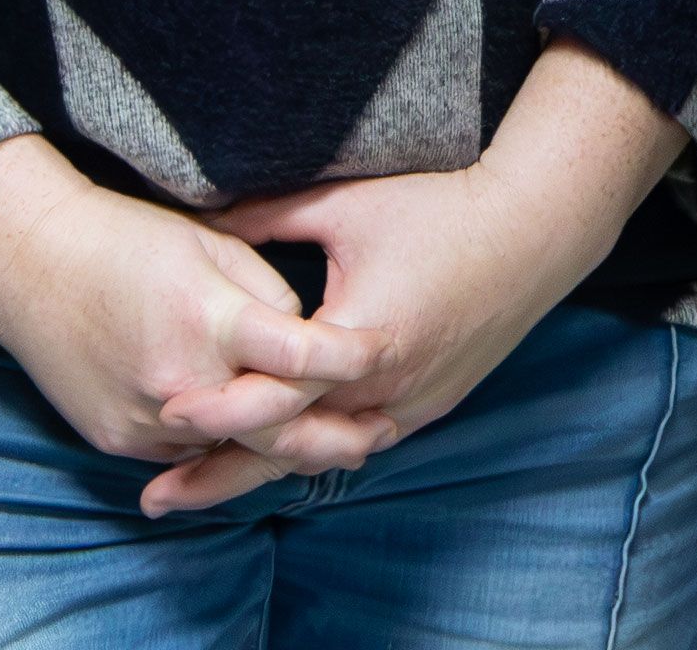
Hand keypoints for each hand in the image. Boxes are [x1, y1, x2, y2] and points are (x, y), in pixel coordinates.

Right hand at [0, 137, 379, 482]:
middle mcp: (179, 381)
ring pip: (230, 450)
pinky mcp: (118, 440)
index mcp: (211, 320)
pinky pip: (187, 454)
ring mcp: (144, 419)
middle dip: (332, 437)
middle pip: (274, 428)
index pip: (301, 356)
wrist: (32, 266)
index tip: (388, 352)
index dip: (351, 359)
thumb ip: (269, 297)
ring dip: (282, 452)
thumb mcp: (214, 247)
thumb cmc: (130, 241)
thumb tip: (310, 337)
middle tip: (379, 432)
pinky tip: (261, 444)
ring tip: (337, 446)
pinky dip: (224, 448)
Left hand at [153, 45, 680, 510]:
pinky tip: (276, 461)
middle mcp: (390, 385)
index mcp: (366, 337)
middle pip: (292, 446)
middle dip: (223, 473)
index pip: (280, 392)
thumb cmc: (441, 207)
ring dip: (267, 471)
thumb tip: (202, 219)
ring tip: (204, 487)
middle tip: (159, 494)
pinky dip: (317, 452)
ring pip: (326, 456)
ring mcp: (414, 403)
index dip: (221, 408)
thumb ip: (270, 218)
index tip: (168, 411)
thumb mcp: (346, 204)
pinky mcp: (431, 406)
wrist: (537, 227)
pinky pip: (362, 443)